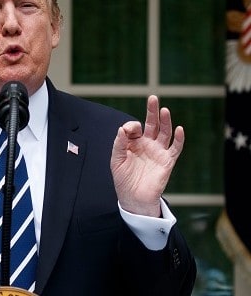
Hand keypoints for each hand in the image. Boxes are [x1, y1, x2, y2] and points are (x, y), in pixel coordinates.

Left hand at [110, 95, 183, 216]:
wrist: (133, 198)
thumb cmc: (123, 179)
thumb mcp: (116, 160)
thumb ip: (119, 144)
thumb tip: (122, 129)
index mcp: (133, 143)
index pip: (134, 127)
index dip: (131, 126)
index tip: (126, 131)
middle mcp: (147, 144)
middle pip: (152, 124)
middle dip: (152, 111)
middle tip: (153, 98)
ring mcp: (158, 152)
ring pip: (164, 132)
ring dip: (165, 121)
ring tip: (164, 110)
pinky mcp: (167, 161)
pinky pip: (175, 148)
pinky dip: (179, 138)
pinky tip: (179, 129)